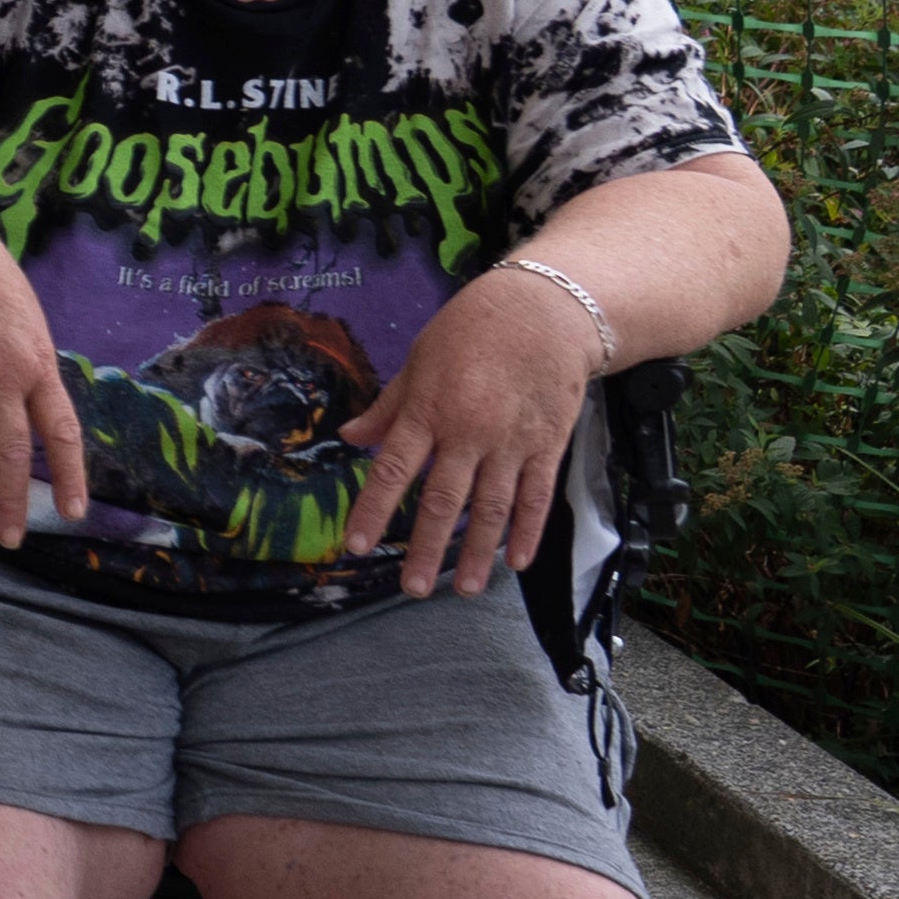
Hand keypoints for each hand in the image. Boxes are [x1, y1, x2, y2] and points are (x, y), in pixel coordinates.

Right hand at [0, 190, 87, 546]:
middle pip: (8, 452)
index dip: (67, 475)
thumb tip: (37, 412)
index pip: (59, 432)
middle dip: (9, 501)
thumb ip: (32, 368)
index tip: (72, 512)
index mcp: (37, 364)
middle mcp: (0, 377)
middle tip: (8, 539)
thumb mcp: (27, 319)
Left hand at [336, 265, 600, 595]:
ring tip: (463, 589)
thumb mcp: (418, 360)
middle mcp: (468, 434)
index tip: (359, 546)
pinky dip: (527, 532)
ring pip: (492, 510)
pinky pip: (536, 497)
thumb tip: (350, 437)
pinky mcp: (548, 446)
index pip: (393, 471)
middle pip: (443, 503)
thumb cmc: (474, 328)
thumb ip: (388, 407)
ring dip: (476, 554)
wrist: (546, 310)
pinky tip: (515, 560)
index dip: (375, 511)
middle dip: (426, 550)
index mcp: (429, 412)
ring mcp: (511, 443)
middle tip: (413, 589)